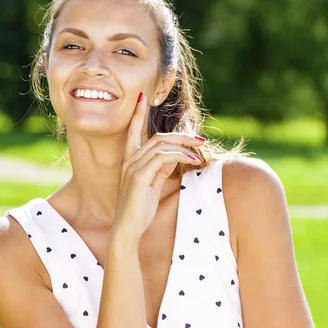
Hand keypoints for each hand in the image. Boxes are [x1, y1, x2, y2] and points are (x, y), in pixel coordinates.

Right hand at [112, 92, 204, 240]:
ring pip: (161, 145)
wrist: (128, 229)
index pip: (133, 132)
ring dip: (184, 146)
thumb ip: (161, 168)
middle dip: (180, 136)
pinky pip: (163, 157)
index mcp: (129, 161)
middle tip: (199, 139)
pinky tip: (192, 161)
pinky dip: (180, 156)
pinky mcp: (140, 176)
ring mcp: (133, 167)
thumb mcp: (153, 185)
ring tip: (200, 152)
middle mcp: (129, 160)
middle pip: (157, 137)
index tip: (141, 97)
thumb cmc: (140, 210)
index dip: (137, 114)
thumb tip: (175, 155)